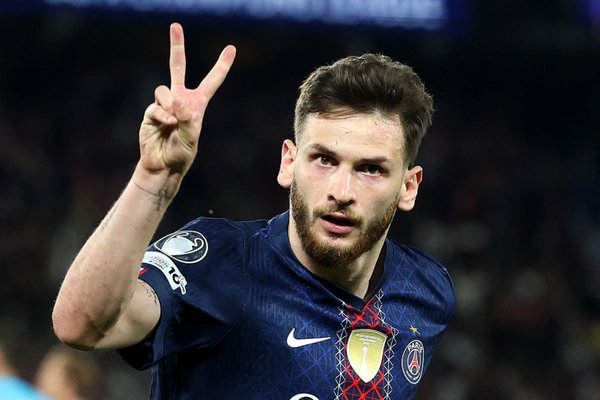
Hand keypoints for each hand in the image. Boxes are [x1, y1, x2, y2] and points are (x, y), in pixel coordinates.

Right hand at [139, 23, 235, 178]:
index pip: (212, 80)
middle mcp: (181, 99)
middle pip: (178, 66)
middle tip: (175, 25)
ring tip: (173, 123)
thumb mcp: (191, 137)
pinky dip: (161, 116)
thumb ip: (187, 118)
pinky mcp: (151, 111)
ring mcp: (165, 104)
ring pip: (164, 90)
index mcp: (198, 103)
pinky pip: (155, 106)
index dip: (221, 65)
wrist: (162, 164)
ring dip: (169, 106)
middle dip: (176, 46)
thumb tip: (178, 100)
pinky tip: (167, 126)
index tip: (231, 48)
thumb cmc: (182, 153)